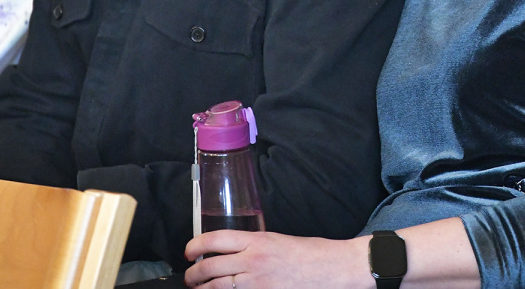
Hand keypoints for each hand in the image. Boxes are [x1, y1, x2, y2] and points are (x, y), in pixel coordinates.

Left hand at [184, 230, 366, 288]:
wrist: (336, 268)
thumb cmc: (312, 253)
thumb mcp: (278, 240)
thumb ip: (254, 246)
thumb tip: (233, 253)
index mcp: (257, 241)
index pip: (214, 240)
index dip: (194, 246)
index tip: (188, 252)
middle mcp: (253, 261)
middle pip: (209, 268)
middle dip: (193, 275)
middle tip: (189, 277)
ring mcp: (258, 283)